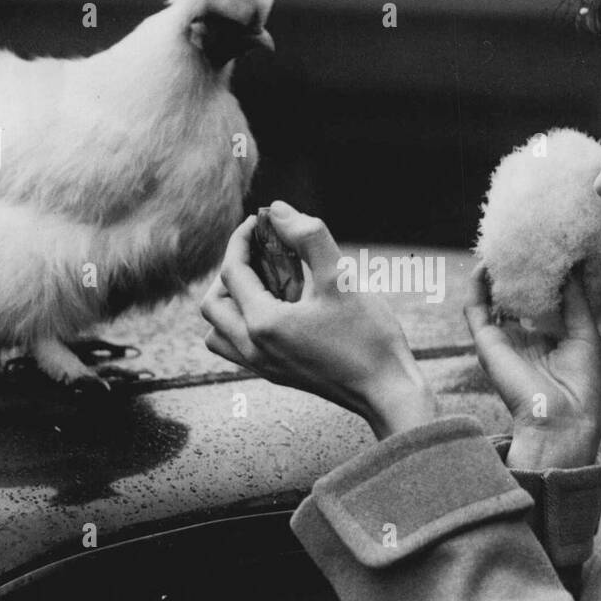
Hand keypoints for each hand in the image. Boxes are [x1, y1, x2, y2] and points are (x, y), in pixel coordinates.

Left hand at [200, 201, 437, 438]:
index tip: (260, 222)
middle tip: (259, 252)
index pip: (232, 271)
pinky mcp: (276, 374)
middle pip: (213, 303)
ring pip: (219, 332)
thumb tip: (277, 210)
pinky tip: (279, 308)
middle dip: (231, 270)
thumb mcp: (341, 278)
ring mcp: (262, 366)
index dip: (241, 239)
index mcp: (263, 324)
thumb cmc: (369, 337)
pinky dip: (243, 323)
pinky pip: (238, 348)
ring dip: (230, 302)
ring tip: (263, 282)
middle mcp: (254, 349)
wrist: (387, 391)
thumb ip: (308, 237)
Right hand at [463, 263, 600, 467]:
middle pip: (513, 299)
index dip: (540, 279)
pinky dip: (476, 288)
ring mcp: (503, 342)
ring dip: (492, 277)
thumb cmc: (582, 385)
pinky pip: (475, 311)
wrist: (563, 419)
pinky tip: (483, 266)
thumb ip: (576, 301)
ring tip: (499, 248)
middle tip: (520, 244)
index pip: (539, 303)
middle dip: (515, 273)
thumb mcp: (586, 334)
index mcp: (548, 341)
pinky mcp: (487, 345)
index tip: (547, 253)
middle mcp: (523, 340)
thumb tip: (570, 269)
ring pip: (491, 302)